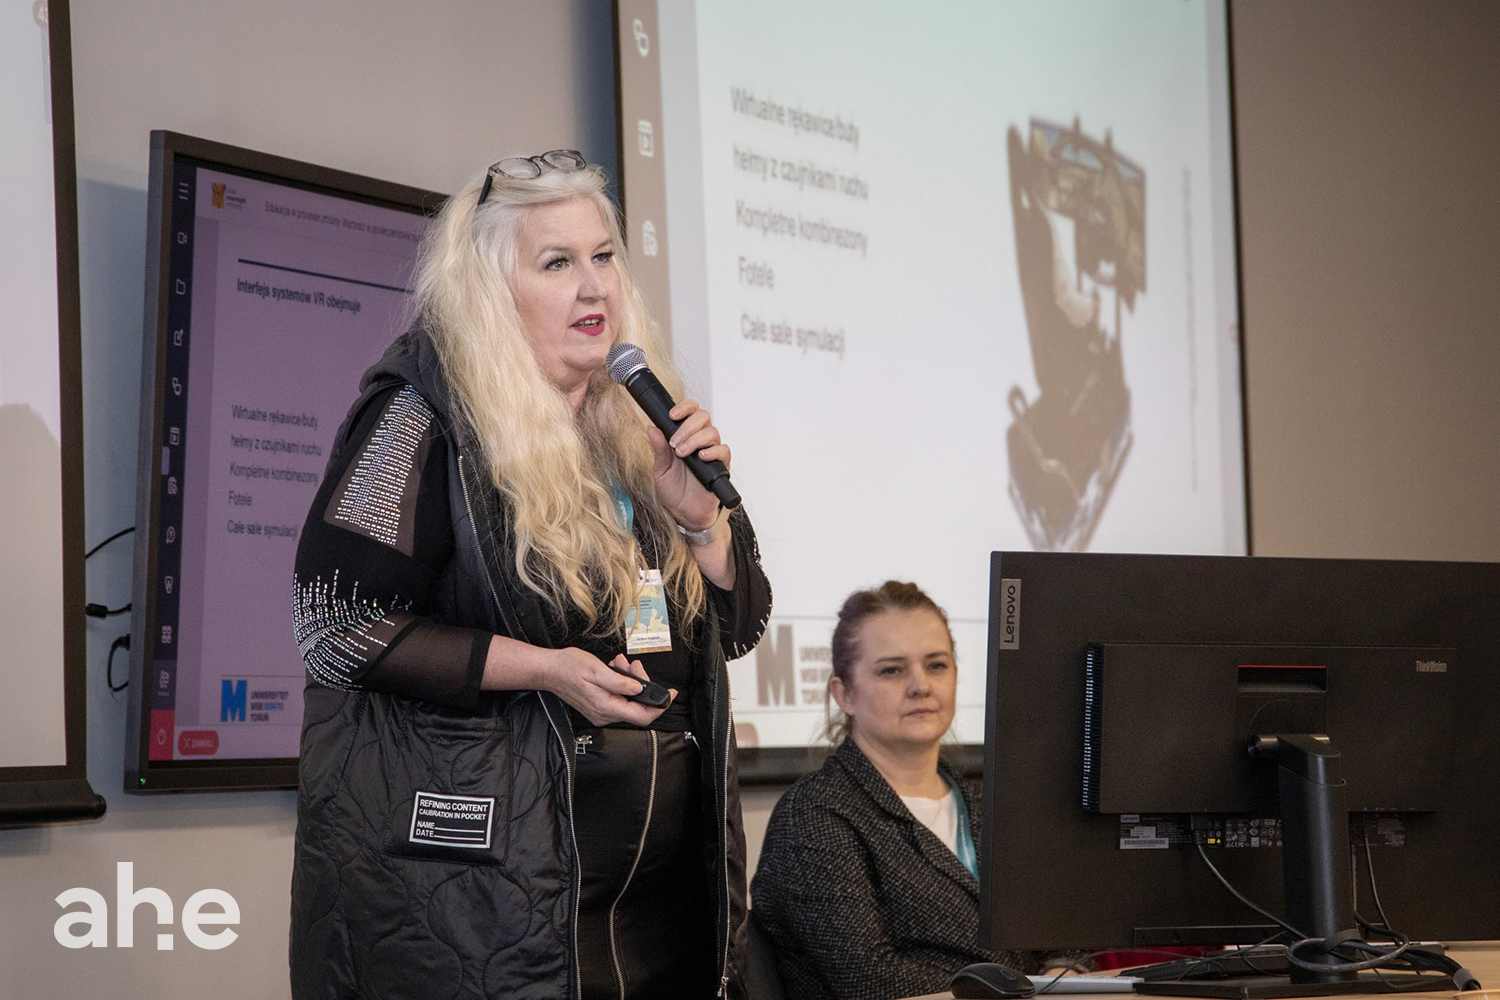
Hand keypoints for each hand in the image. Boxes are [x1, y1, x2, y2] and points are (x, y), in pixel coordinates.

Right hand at [544, 650, 675, 726]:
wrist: (549, 671)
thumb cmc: (568, 667)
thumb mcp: (596, 670)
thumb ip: (620, 682)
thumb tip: (639, 689)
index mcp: (606, 707)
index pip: (642, 716)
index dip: (660, 706)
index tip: (670, 694)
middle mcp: (604, 714)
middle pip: (637, 706)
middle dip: (642, 684)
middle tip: (634, 666)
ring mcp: (601, 712)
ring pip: (629, 700)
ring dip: (631, 681)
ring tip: (622, 664)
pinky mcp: (598, 706)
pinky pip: (619, 697)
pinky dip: (622, 683)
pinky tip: (615, 669)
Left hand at [648, 399, 728, 530]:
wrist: (684, 514)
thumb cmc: (673, 491)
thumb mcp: (660, 469)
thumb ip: (658, 449)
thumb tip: (652, 428)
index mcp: (685, 436)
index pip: (691, 412)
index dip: (684, 408)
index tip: (672, 415)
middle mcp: (700, 441)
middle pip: (703, 417)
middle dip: (687, 426)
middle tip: (675, 442)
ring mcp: (712, 453)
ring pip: (712, 432)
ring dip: (695, 439)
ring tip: (682, 454)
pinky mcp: (721, 466)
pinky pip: (724, 451)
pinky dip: (713, 452)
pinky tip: (701, 457)